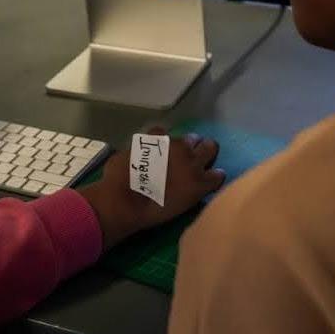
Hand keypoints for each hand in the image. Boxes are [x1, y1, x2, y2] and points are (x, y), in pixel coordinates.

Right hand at [78, 127, 224, 250]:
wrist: (128, 201)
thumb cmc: (117, 179)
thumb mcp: (123, 155)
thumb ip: (136, 152)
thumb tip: (138, 157)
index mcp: (156, 138)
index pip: (164, 132)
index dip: (166, 142)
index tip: (164, 150)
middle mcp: (177, 145)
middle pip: (192, 139)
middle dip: (192, 144)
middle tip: (190, 154)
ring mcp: (191, 164)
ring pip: (209, 150)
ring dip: (207, 154)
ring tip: (207, 161)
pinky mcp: (200, 183)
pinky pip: (217, 176)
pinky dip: (216, 176)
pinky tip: (215, 179)